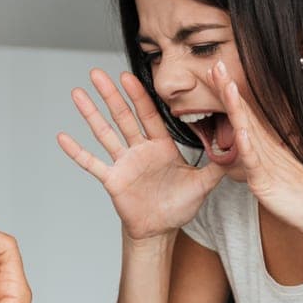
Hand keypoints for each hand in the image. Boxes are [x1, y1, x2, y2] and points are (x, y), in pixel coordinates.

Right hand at [57, 68, 226, 241]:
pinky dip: (77, 152)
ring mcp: (123, 164)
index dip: (139, 95)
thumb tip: (240, 147)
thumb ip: (219, 165)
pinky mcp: (112, 180)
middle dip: (110, 94)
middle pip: (122, 117)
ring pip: (104, 133)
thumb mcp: (204, 184)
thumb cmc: (180, 206)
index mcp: (160, 146)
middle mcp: (139, 150)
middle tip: (97, 72)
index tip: (129, 74)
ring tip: (77, 93)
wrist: (161, 230)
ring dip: (90, 114)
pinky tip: (63, 137)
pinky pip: (92, 164)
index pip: (148, 115)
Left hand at [216, 61, 302, 241]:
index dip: (229, 94)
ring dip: (237, 107)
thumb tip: (248, 150)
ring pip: (248, 130)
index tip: (216, 74)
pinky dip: (249, 145)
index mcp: (264, 146)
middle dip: (228, 90)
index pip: (243, 114)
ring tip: (227, 86)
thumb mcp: (273, 172)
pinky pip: (255, 161)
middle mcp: (265, 148)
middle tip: (215, 65)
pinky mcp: (266, 180)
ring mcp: (266, 162)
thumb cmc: (298, 195)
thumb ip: (259, 159)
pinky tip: (242, 130)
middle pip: (243, 113)